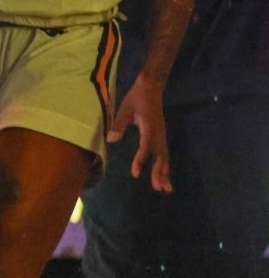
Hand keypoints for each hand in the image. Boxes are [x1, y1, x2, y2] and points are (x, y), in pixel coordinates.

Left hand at [108, 74, 171, 192]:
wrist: (151, 88)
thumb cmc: (136, 98)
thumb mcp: (125, 108)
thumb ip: (118, 124)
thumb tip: (111, 140)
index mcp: (149, 128)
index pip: (145, 147)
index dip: (140, 160)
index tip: (135, 173)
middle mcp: (158, 134)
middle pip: (160, 157)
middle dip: (159, 173)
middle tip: (158, 189)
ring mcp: (162, 135)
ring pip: (165, 158)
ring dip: (165, 173)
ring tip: (165, 189)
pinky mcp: (161, 136)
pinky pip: (164, 154)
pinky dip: (165, 166)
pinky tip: (164, 176)